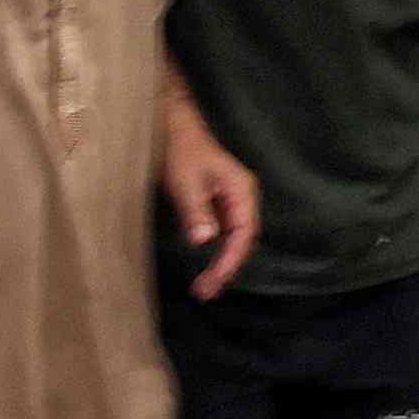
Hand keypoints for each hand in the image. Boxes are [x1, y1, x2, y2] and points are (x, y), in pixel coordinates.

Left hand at [158, 99, 260, 294]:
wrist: (174, 125)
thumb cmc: (181, 149)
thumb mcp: (185, 181)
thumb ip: (196, 211)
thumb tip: (206, 240)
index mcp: (242, 191)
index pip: (244, 234)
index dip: (231, 260)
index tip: (215, 281)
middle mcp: (243, 198)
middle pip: (244, 241)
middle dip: (228, 268)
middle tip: (206, 292)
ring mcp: (232, 201)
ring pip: (235, 240)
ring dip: (223, 264)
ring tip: (205, 288)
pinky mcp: (219, 204)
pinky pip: (224, 234)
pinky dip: (216, 253)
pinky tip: (205, 268)